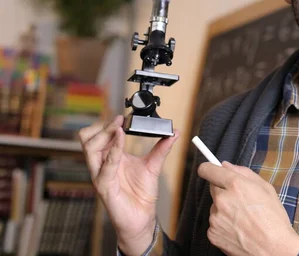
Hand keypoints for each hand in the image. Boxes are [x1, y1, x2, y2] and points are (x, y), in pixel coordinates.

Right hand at [79, 115, 178, 254]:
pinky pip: (104, 167)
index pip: (99, 135)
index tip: (123, 116)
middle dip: (103, 126)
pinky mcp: (104, 187)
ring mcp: (101, 175)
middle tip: (119, 120)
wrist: (142, 218)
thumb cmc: (142, 193)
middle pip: (88, 139)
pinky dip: (113, 152)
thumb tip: (174, 132)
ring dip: (104, 135)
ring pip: (89, 149)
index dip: (108, 124)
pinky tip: (120, 142)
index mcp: (111, 157)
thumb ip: (162, 148)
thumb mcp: (154, 165)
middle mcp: (102, 164)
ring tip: (118, 128)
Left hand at [197, 161, 298, 255]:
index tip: (209, 169)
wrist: (273, 249)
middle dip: (223, 191)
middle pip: (213, 188)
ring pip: (215, 207)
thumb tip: (226, 166)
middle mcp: (222, 199)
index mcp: (235, 185)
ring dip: (224, 209)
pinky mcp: (212, 233)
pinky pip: (215, 223)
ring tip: (243, 218)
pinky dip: (223, 224)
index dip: (208, 168)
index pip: (208, 170)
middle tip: (239, 200)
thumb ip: (244, 172)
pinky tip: (238, 229)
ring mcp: (215, 218)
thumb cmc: (274, 219)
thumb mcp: (266, 188)